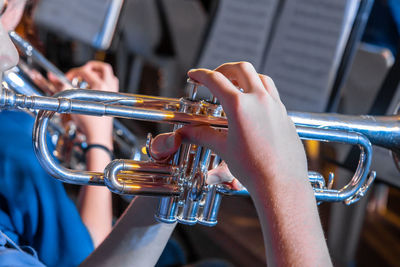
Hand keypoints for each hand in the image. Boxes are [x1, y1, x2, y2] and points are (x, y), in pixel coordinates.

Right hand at [49, 61, 118, 147]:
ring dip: (99, 74)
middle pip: (104, 68)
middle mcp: (110, 88)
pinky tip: (95, 89)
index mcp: (100, 86)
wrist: (98, 135)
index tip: (67, 78)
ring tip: (88, 78)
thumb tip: (53, 77)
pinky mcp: (114, 101)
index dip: (74, 72)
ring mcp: (114, 94)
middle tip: (81, 71)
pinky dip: (104, 82)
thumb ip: (63, 87)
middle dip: (91, 66)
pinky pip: (112, 85)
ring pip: (110, 76)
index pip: (85, 71)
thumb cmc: (88, 123)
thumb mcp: (72, 102)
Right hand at [150, 62, 307, 193]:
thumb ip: (202, 135)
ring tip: (234, 86)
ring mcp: (275, 105)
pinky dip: (259, 90)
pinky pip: (271, 93)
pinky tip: (252, 104)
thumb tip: (185, 132)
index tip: (195, 75)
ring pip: (260, 77)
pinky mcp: (284, 114)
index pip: (216, 80)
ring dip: (245, 76)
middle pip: (241, 68)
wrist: (281, 183)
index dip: (201, 75)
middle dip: (224, 69)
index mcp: (240, 106)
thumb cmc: (254, 169)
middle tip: (214, 77)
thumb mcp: (223, 148)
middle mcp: (260, 100)